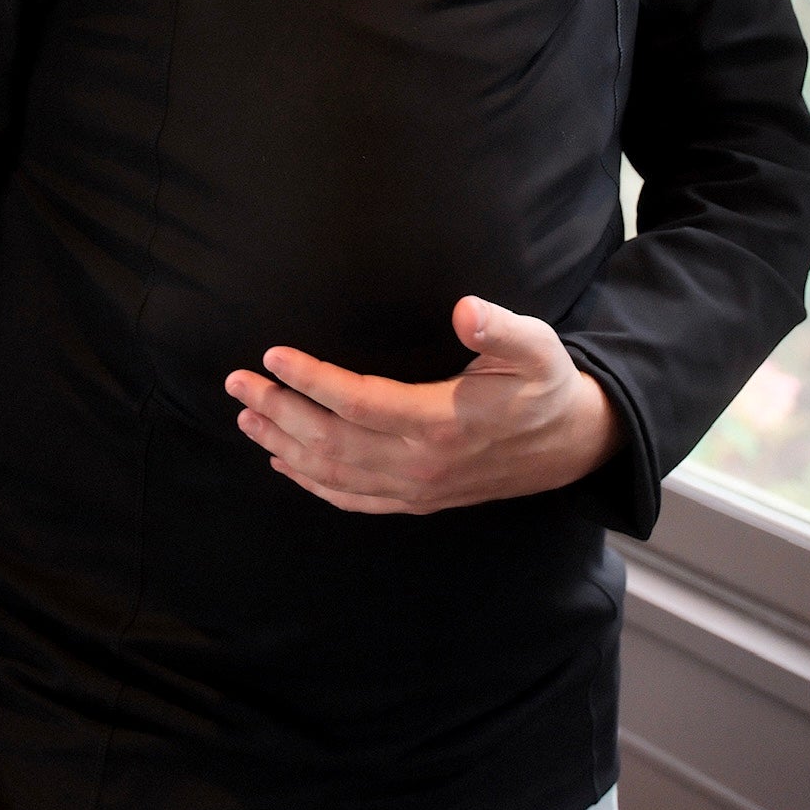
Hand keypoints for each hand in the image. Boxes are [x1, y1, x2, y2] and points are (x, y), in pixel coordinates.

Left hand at [224, 296, 622, 514]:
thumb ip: (500, 328)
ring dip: (283, 445)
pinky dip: (312, 483)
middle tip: (236, 382)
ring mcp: (417, 488)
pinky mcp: (417, 500)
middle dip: (277, 411)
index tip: (272, 355)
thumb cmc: (546, 384)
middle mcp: (421, 464)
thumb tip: (465, 309)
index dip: (311, 380)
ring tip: (245, 417)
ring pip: (333, 474)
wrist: (572, 444)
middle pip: (331, 441)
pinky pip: (353, 498)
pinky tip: (284, 464)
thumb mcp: (537, 346)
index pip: (359, 403)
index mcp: (441, 424)